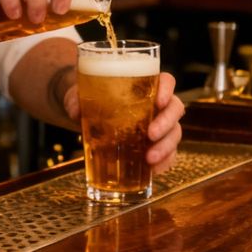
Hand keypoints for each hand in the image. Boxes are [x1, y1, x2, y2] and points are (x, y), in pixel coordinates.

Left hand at [64, 72, 185, 175]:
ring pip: (175, 133)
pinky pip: (169, 154)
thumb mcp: (79, 94)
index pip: (166, 81)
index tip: (159, 101)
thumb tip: (76, 111)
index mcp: (145, 85)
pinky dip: (164, 162)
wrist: (87, 112)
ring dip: (166, 147)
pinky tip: (152, 170)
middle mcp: (157, 105)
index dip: (167, 89)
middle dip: (166, 123)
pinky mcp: (156, 145)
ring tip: (149, 158)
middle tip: (151, 134)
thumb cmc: (90, 97)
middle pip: (175, 108)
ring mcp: (160, 125)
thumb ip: (76, 99)